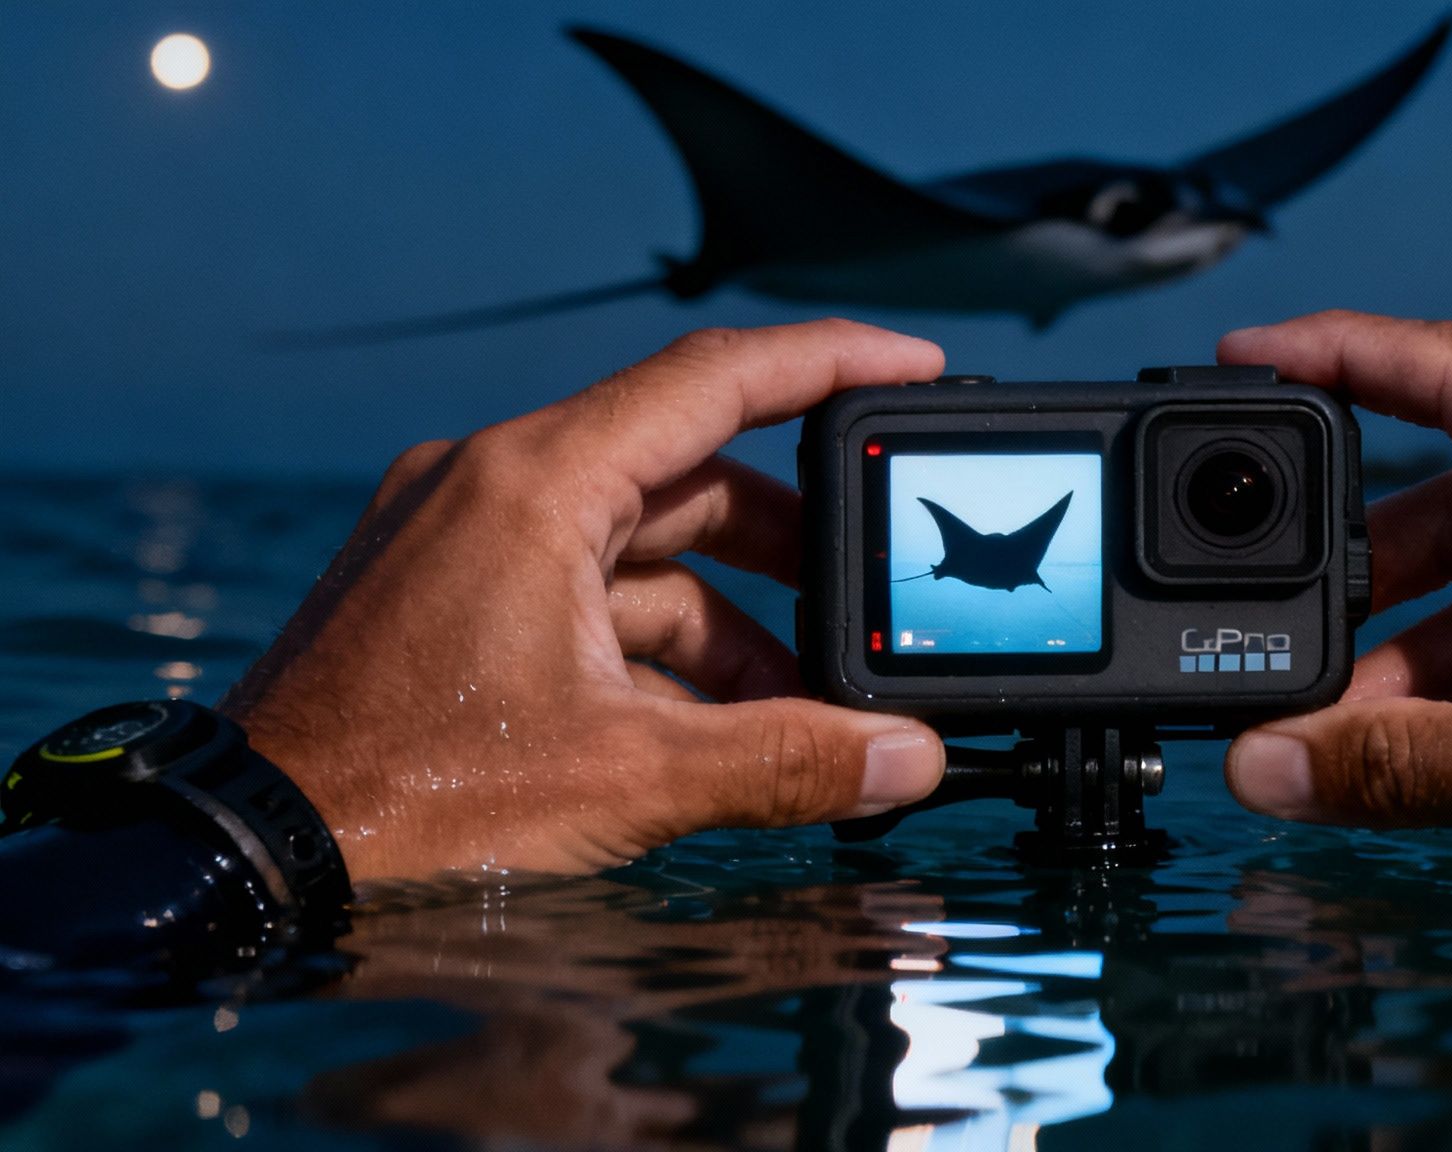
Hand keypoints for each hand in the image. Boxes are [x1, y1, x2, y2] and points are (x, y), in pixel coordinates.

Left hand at [222, 320, 948, 880]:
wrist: (248, 858)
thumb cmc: (407, 801)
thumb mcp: (627, 776)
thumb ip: (785, 760)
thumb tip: (905, 758)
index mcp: (534, 483)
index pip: (715, 380)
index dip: (830, 363)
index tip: (913, 368)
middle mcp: (493, 484)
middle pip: (686, 472)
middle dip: (789, 543)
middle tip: (868, 592)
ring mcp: (461, 538)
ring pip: (637, 545)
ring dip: (727, 615)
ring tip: (800, 704)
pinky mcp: (445, 595)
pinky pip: (583, 590)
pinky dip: (656, 645)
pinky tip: (711, 725)